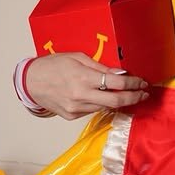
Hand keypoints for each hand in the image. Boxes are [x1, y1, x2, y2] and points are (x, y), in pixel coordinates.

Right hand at [24, 52, 148, 119]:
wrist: (30, 82)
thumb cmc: (52, 66)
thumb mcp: (77, 57)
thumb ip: (100, 67)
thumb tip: (120, 73)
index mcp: (83, 78)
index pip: (117, 84)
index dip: (133, 84)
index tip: (142, 82)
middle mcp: (81, 95)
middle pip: (116, 102)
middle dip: (134, 98)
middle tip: (143, 94)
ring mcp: (76, 108)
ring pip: (105, 107)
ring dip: (118, 101)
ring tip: (127, 94)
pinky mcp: (72, 116)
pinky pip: (93, 110)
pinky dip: (100, 104)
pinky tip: (102, 97)